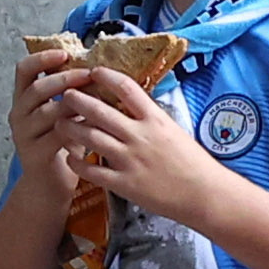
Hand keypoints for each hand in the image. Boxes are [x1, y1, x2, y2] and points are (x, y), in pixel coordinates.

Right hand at [11, 38, 89, 183]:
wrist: (48, 185)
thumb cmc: (61, 146)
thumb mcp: (60, 116)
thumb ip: (69, 97)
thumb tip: (98, 71)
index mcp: (23, 100)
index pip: (23, 70)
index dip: (42, 58)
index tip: (64, 53)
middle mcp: (18, 113)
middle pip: (37, 88)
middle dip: (64, 79)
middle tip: (88, 75)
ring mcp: (24, 134)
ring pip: (47, 111)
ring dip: (73, 103)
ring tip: (96, 100)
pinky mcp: (35, 153)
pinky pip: (56, 135)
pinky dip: (76, 128)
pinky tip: (93, 126)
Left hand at [41, 60, 227, 239]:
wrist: (208, 197)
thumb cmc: (194, 163)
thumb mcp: (174, 130)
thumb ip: (149, 117)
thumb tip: (128, 101)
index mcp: (155, 120)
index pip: (126, 87)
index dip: (106, 76)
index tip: (93, 71)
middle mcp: (140, 136)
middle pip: (97, 110)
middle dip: (75, 99)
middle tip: (65, 95)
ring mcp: (130, 160)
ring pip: (88, 136)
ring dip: (68, 127)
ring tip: (60, 122)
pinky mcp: (125, 184)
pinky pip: (91, 170)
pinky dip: (76, 161)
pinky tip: (71, 156)